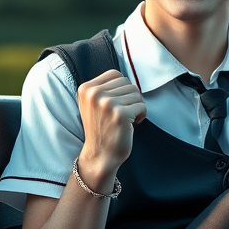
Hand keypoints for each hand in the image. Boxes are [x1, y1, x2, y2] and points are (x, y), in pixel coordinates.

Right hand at [76, 69, 145, 191]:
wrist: (100, 155)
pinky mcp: (121, 114)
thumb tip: (125, 78)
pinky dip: (142, 115)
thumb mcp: (93, 104)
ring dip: (136, 106)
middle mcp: (95, 93)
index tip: (118, 103)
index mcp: (86, 88)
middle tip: (124, 113)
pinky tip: (133, 124)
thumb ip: (104, 88)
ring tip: (127, 119)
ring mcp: (107, 103)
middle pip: (127, 83)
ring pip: (136, 93)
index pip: (115, 74)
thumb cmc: (101, 129)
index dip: (122, 88)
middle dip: (130, 98)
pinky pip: (142, 105)